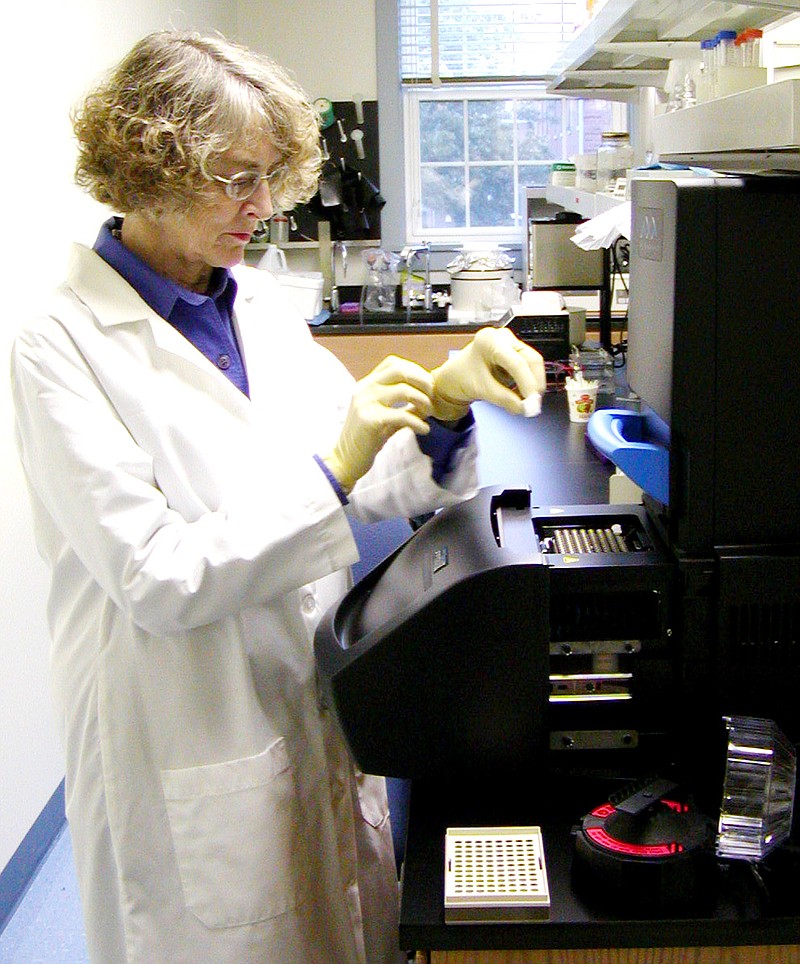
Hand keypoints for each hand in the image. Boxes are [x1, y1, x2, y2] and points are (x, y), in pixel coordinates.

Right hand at [323, 356, 433, 491]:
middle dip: (422, 380)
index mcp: (366, 384)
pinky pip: (402, 415)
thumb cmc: (366, 438)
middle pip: (400, 370)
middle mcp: (364, 389)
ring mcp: (366, 403)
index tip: (427, 386)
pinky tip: (424, 429)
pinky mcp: (370, 421)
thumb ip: (402, 405)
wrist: (345, 459)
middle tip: (433, 395)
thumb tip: (429, 398)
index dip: (415, 370)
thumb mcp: (384, 415)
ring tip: (429, 412)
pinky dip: (418, 422)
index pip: (393, 363)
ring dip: (423, 400)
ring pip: (403, 390)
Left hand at [430, 327, 545, 421]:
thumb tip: (525, 408)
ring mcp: (511, 344)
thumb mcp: (481, 389)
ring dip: (533, 385)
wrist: (455, 377)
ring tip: (525, 403)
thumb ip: (504, 399)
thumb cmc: (462, 377)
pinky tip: (520, 395)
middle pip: (531, 360)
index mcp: (490, 341)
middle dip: (534, 384)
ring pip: (533, 364)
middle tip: (533, 405)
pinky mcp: (516, 353)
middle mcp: (503, 338)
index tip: (532, 402)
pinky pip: (530, 368)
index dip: (528, 383)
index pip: (517, 362)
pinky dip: (528, 384)